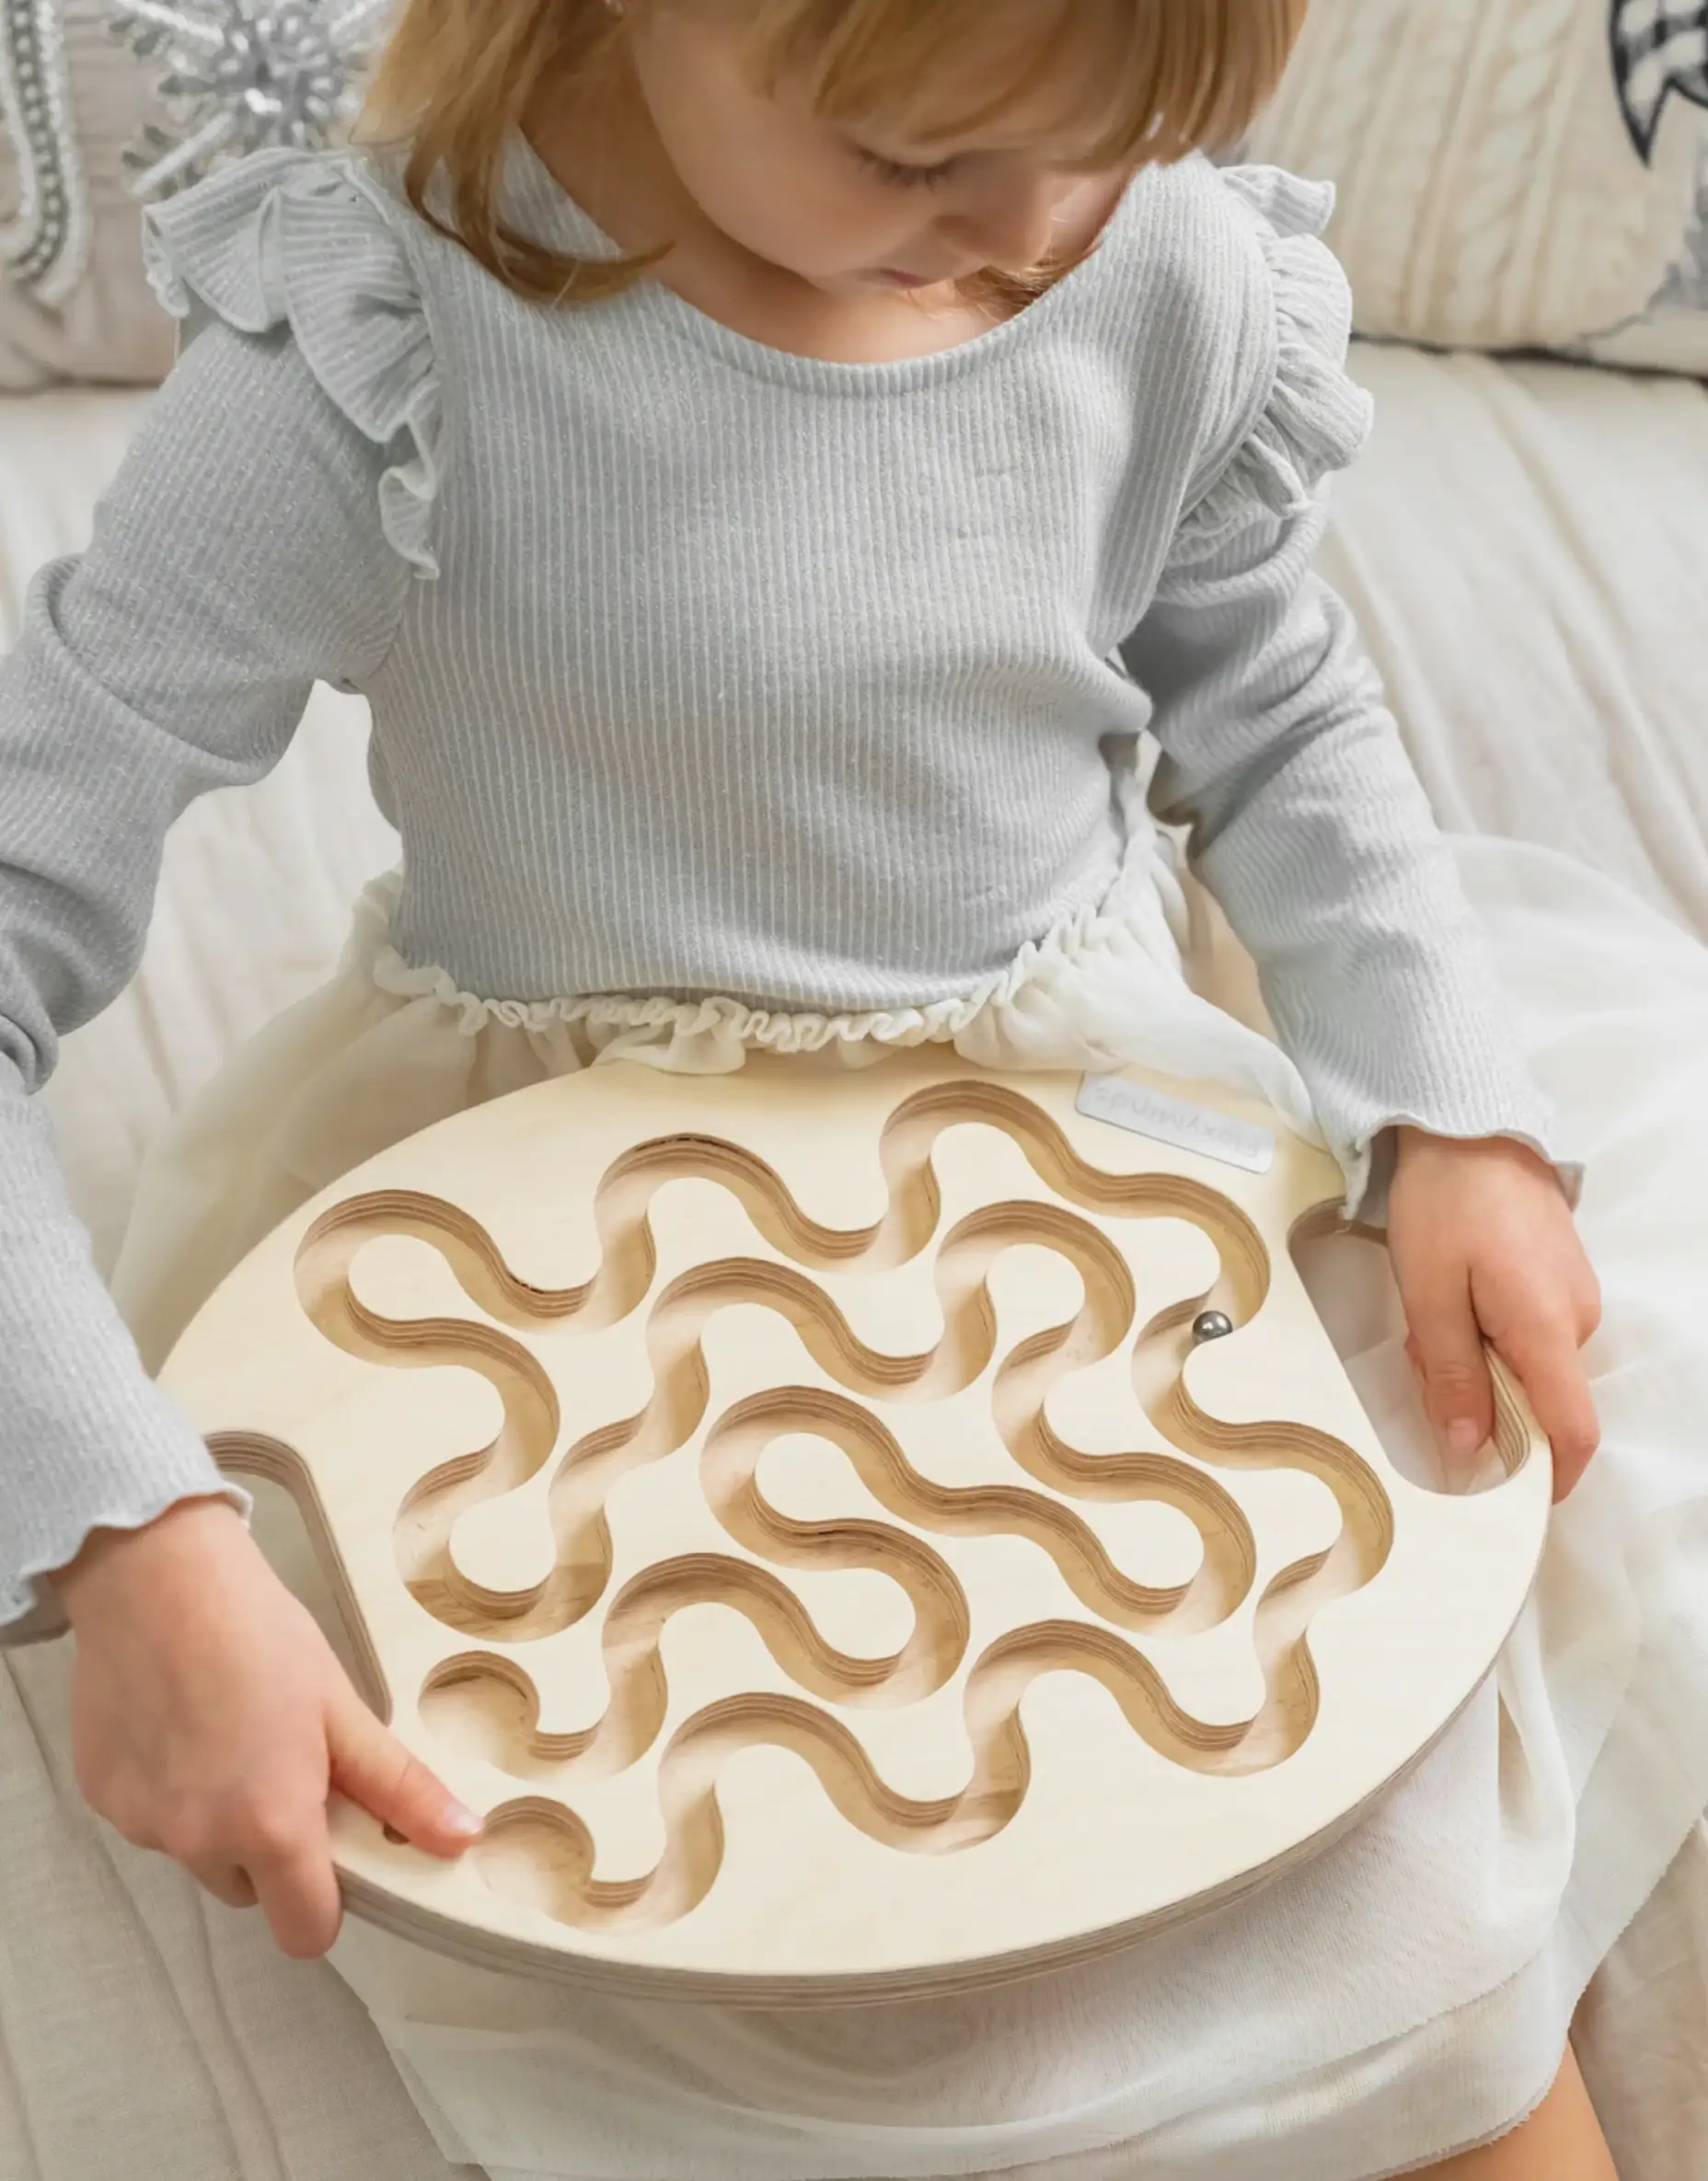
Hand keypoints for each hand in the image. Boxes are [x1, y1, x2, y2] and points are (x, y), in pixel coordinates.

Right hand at [53, 1498, 481, 1955]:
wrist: (158, 1579)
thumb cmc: (259, 1635)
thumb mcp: (342, 1710)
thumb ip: (399, 1787)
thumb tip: (462, 1838)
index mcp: (270, 1829)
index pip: (305, 1931)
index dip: (327, 1901)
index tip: (335, 1848)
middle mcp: (199, 1843)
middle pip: (249, 1889)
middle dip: (272, 1849)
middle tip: (284, 1765)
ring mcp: (142, 1826)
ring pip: (198, 1853)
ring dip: (218, 1819)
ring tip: (230, 1730)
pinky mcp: (101, 1799)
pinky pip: (151, 1819)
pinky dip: (170, 1791)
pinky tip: (181, 1723)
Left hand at [1387, 1130, 1600, 1499]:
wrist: (1465, 1124)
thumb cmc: (1444, 1203)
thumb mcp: (1429, 1294)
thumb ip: (1452, 1375)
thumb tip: (1471, 1448)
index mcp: (1549, 1329)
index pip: (1573, 1430)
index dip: (1549, 1476)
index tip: (1511, 1497)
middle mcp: (1577, 1318)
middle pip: (1541, 1399)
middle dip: (1483, 1401)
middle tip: (1423, 1360)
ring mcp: (1574, 1294)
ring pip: (1531, 1363)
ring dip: (1480, 1361)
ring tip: (1431, 1317)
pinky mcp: (1561, 1276)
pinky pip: (1531, 1330)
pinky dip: (1490, 1332)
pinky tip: (1453, 1296)